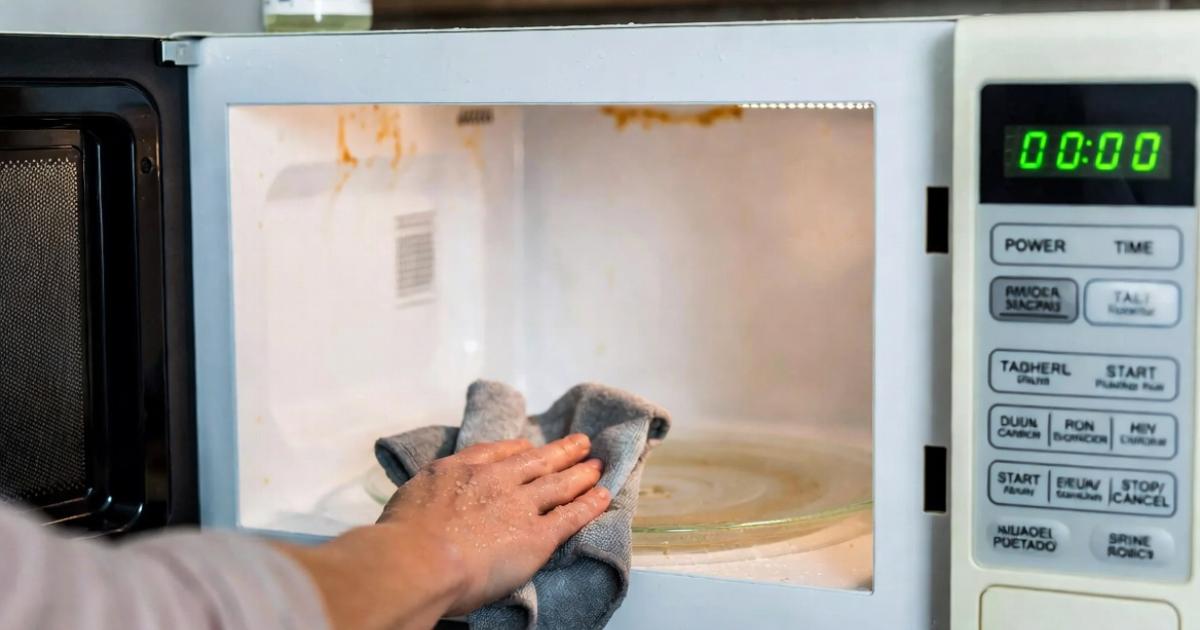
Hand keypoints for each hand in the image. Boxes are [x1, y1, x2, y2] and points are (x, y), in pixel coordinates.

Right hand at [379, 433, 610, 614]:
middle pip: (536, 460)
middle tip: (581, 443)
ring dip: (581, 473)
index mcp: (461, 470)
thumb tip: (431, 503)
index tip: (530, 446)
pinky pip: (571, 515)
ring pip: (559, 483)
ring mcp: (519, 505)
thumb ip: (429, 495)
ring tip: (598, 466)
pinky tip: (603, 496)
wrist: (419, 559)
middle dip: (561, 451)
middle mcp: (495, 480)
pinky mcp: (538, 535)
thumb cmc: (402, 537)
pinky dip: (590, 504)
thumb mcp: (410, 497)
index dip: (519, 449)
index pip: (496, 452)